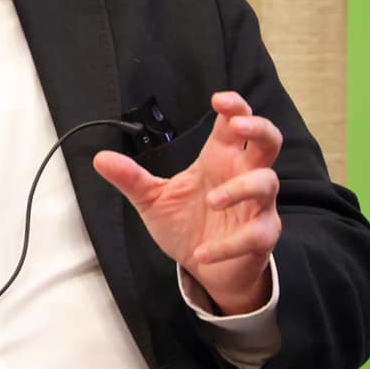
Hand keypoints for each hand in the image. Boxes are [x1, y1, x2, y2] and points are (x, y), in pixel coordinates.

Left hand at [91, 91, 280, 314]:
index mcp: (219, 160)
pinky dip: (228, 244)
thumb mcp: (153, 200)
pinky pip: (254, 235)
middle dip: (258, 127)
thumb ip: (131, 178)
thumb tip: (100, 158)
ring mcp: (257, 206)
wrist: (206, 269)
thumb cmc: (188, 225)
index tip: (218, 99)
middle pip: (269, 141)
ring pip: (266, 183)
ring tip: (211, 201)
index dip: (235, 107)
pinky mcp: (261, 237)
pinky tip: (202, 252)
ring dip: (240, 188)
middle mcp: (243, 177)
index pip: (236, 124)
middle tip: (236, 125)